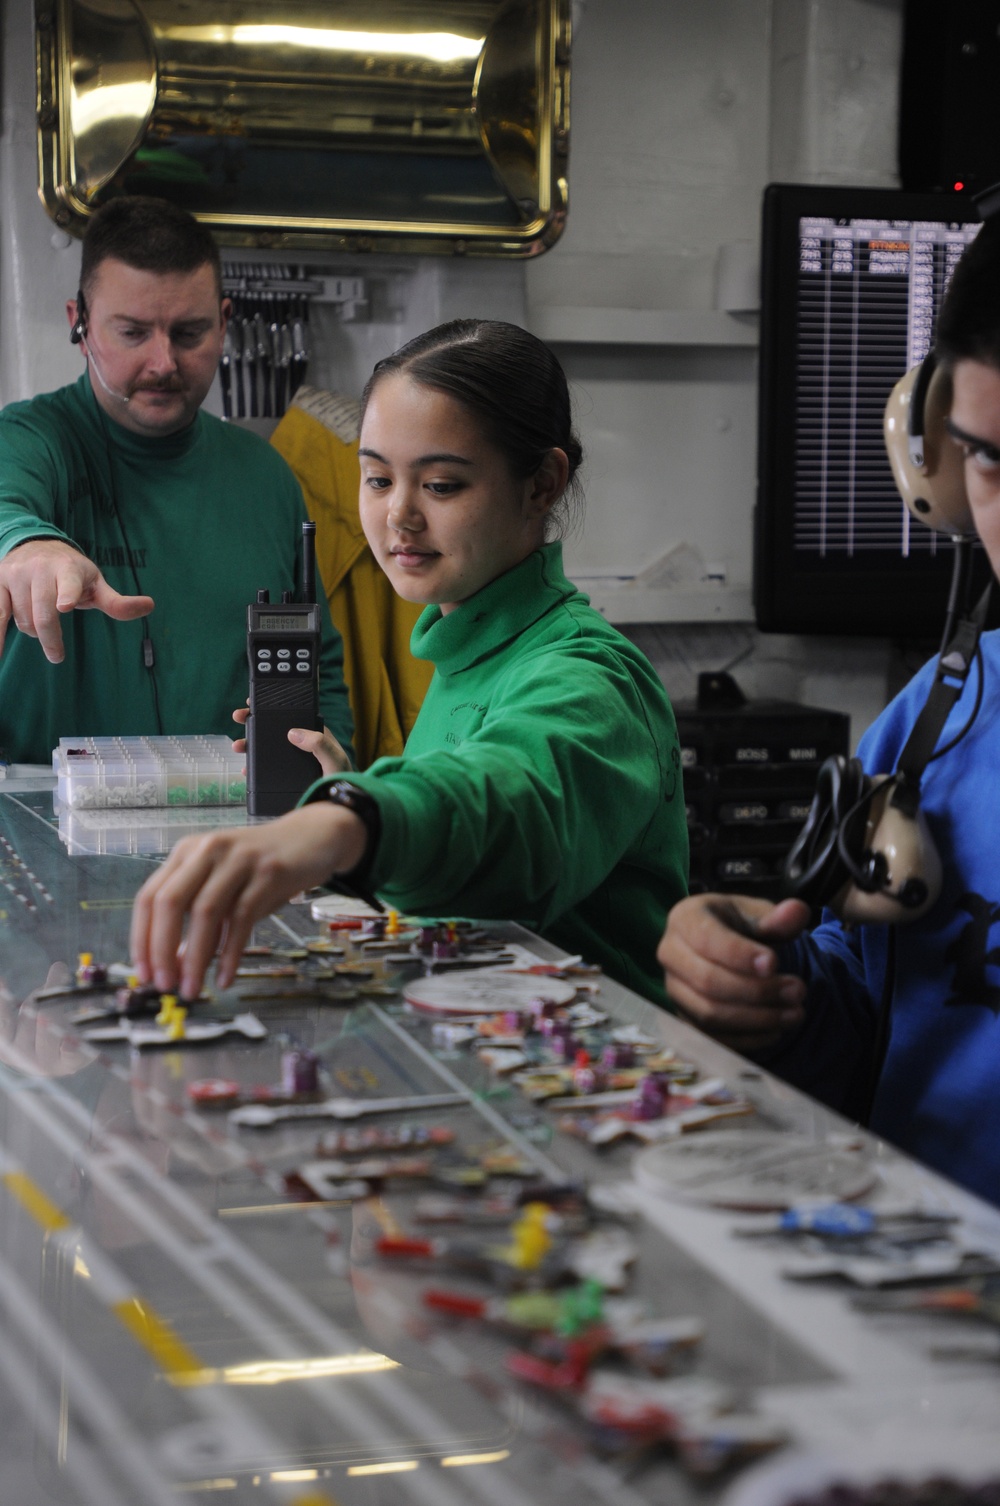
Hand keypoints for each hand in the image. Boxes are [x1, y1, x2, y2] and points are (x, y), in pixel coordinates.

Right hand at [0, 539, 153, 662]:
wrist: (36, 545)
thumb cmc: (72, 573)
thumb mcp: (96, 584)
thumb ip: (116, 602)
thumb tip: (149, 606)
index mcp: (67, 569)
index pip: (68, 582)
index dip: (67, 594)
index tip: (64, 606)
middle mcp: (39, 569)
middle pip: (43, 611)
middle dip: (50, 637)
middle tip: (57, 656)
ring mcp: (16, 576)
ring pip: (23, 618)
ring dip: (34, 632)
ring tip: (43, 630)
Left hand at [130, 802, 367, 998]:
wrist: (312, 838)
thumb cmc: (261, 867)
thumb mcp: (223, 884)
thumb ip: (198, 918)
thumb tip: (176, 964)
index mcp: (187, 853)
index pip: (149, 897)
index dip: (141, 939)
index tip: (144, 974)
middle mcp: (208, 850)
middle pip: (171, 902)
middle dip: (162, 950)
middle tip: (165, 985)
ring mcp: (239, 859)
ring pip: (205, 912)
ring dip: (196, 958)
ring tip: (193, 988)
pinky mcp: (269, 872)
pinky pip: (243, 918)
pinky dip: (231, 953)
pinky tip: (226, 976)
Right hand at [232, 704, 351, 774]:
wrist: (339, 803)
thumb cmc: (344, 779)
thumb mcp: (335, 759)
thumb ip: (319, 745)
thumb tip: (293, 732)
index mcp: (314, 735)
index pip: (290, 716)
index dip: (271, 708)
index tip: (254, 702)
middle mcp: (301, 745)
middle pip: (273, 729)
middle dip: (253, 723)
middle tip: (238, 717)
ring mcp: (292, 761)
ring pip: (266, 748)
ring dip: (249, 744)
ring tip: (238, 746)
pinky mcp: (285, 776)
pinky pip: (265, 768)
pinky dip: (253, 767)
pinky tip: (246, 768)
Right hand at [657, 894, 810, 1053]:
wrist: (726, 949)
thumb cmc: (740, 927)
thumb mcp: (759, 915)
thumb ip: (779, 917)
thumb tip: (797, 912)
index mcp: (685, 919)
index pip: (707, 939)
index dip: (740, 954)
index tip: (775, 964)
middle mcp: (670, 954)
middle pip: (707, 981)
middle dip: (757, 991)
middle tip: (798, 991)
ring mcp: (674, 990)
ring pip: (709, 1013)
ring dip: (756, 1019)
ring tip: (795, 1014)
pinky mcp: (685, 1018)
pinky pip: (711, 1037)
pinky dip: (746, 1039)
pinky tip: (776, 1031)